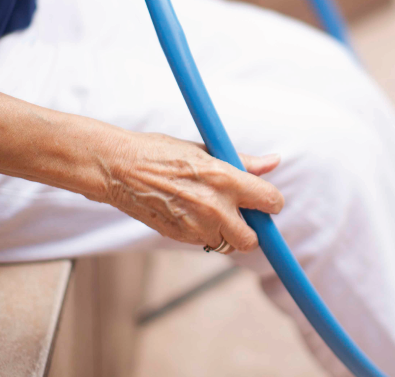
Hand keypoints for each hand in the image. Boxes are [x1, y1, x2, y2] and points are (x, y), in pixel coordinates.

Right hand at [105, 132, 283, 253]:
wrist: (119, 168)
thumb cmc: (162, 153)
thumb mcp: (206, 150)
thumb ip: (244, 161)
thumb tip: (274, 161)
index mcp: (225, 179)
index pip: (270, 201)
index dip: (271, 203)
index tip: (266, 201)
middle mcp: (214, 207)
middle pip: (252, 240)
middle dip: (252, 231)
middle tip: (242, 215)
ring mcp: (196, 227)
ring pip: (227, 245)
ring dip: (226, 233)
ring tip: (210, 210)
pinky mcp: (180, 238)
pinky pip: (205, 244)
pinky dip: (205, 234)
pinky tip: (190, 213)